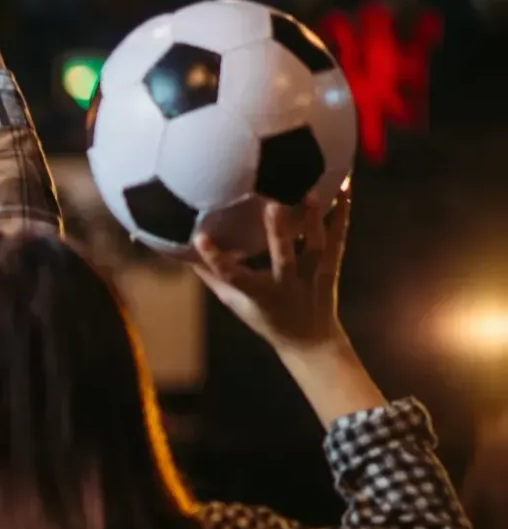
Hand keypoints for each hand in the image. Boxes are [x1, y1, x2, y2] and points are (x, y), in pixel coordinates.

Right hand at [191, 189, 349, 353]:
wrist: (311, 340)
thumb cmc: (266, 319)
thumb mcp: (235, 303)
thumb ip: (212, 277)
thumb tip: (183, 252)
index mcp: (259, 296)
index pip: (233, 277)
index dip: (215, 259)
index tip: (200, 238)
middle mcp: (287, 285)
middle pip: (284, 258)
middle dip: (278, 233)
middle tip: (273, 205)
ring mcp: (312, 276)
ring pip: (316, 246)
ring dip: (314, 218)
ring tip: (311, 191)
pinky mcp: (331, 267)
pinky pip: (338, 239)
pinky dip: (342, 214)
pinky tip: (345, 189)